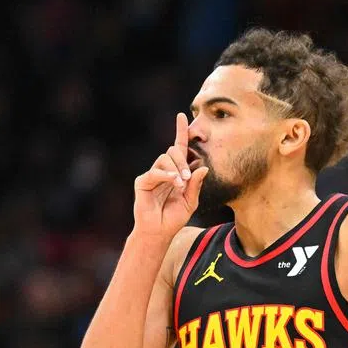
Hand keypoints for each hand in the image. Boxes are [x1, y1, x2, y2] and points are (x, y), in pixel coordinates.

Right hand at [133, 113, 208, 239]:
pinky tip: (174, 182)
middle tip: (187, 178)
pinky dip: (166, 175)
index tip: (182, 116)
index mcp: (176, 172)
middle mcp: (164, 170)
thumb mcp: (191, 201)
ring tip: (180, 185)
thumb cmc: (174, 217)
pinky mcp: (143, 181)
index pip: (179, 148)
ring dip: (176, 169)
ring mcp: (153, 174)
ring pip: (165, 158)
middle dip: (183, 161)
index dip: (181, 131)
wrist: (160, 231)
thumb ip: (196, 185)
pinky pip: (155, 171)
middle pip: (173, 151)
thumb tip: (203, 167)